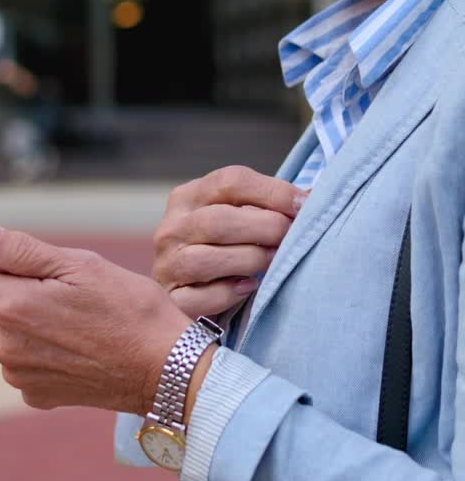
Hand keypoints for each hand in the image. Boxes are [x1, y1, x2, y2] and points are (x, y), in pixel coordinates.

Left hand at [0, 217, 189, 415]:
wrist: (167, 372)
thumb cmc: (130, 309)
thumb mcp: (78, 265)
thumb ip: (17, 249)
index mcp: (10, 307)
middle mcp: (3, 346)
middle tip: (0, 255)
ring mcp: (16, 374)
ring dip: (6, 308)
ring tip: (54, 298)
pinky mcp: (33, 393)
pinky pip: (15, 356)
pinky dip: (26, 338)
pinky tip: (63, 331)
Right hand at [153, 166, 307, 317]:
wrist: (192, 296)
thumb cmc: (226, 249)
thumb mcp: (239, 218)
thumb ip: (268, 207)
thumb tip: (313, 199)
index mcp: (188, 197)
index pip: (230, 181)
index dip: (273, 192)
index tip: (306, 206)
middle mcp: (171, 227)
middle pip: (218, 220)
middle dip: (265, 228)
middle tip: (293, 237)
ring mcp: (166, 264)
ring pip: (206, 259)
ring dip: (250, 260)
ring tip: (275, 263)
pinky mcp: (170, 299)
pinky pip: (199, 298)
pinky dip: (228, 294)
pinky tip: (248, 288)